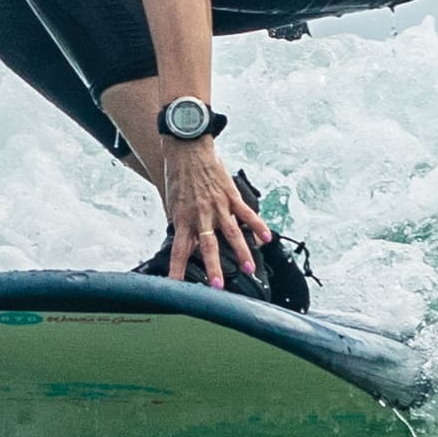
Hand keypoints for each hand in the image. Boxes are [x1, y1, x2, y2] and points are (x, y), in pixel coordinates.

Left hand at [151, 140, 268, 288]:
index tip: (177, 288)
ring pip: (231, 234)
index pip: (179, 251)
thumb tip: (182, 241)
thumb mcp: (171, 202)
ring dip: (241, 253)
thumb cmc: (178, 175)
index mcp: (183, 219)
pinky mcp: (231, 195)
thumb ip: (179, 222)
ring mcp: (218, 206)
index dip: (178, 270)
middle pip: (208, 247)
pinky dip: (257, 226)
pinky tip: (266, 238)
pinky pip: (246, 214)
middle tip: (219, 287)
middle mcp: (201, 215)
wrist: (187, 147)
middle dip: (213, 268)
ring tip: (248, 269)